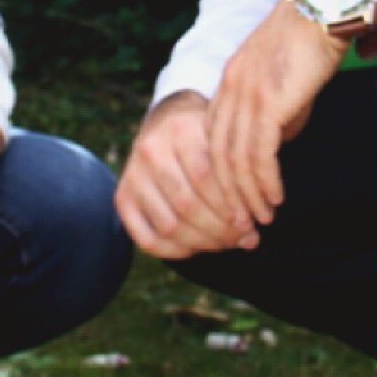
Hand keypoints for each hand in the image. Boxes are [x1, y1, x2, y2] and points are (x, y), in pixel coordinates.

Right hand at [115, 92, 259, 260]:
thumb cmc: (205, 140)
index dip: (233, 207)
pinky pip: (148, 240)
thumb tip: (251, 238)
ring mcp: (133, 176)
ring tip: (226, 244)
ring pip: (170, 225)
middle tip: (243, 239)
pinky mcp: (122, 198)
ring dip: (202, 243)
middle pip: (188, 205)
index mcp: (180, 130)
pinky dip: (176, 252)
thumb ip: (239, 181)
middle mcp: (151, 151)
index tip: (253, 223)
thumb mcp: (222, 142)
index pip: (207, 178)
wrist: (165, 125)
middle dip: (221, 230)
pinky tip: (197, 248)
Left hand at [205, 0, 346, 231]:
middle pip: (216, 155)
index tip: (232, 201)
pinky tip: (274, 198)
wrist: (326, 10)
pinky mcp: (266, 102)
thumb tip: (276, 147)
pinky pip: (258, 154)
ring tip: (260, 218)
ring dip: (247, 195)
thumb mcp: (284, 85)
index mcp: (229, 83)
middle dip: (227, 194)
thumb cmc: (312, 44)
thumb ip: (275, 115)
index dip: (220, 175)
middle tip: (240, 223)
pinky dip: (264, 182)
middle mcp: (229, 90)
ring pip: (234, 160)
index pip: (212, 140)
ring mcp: (245, 95)